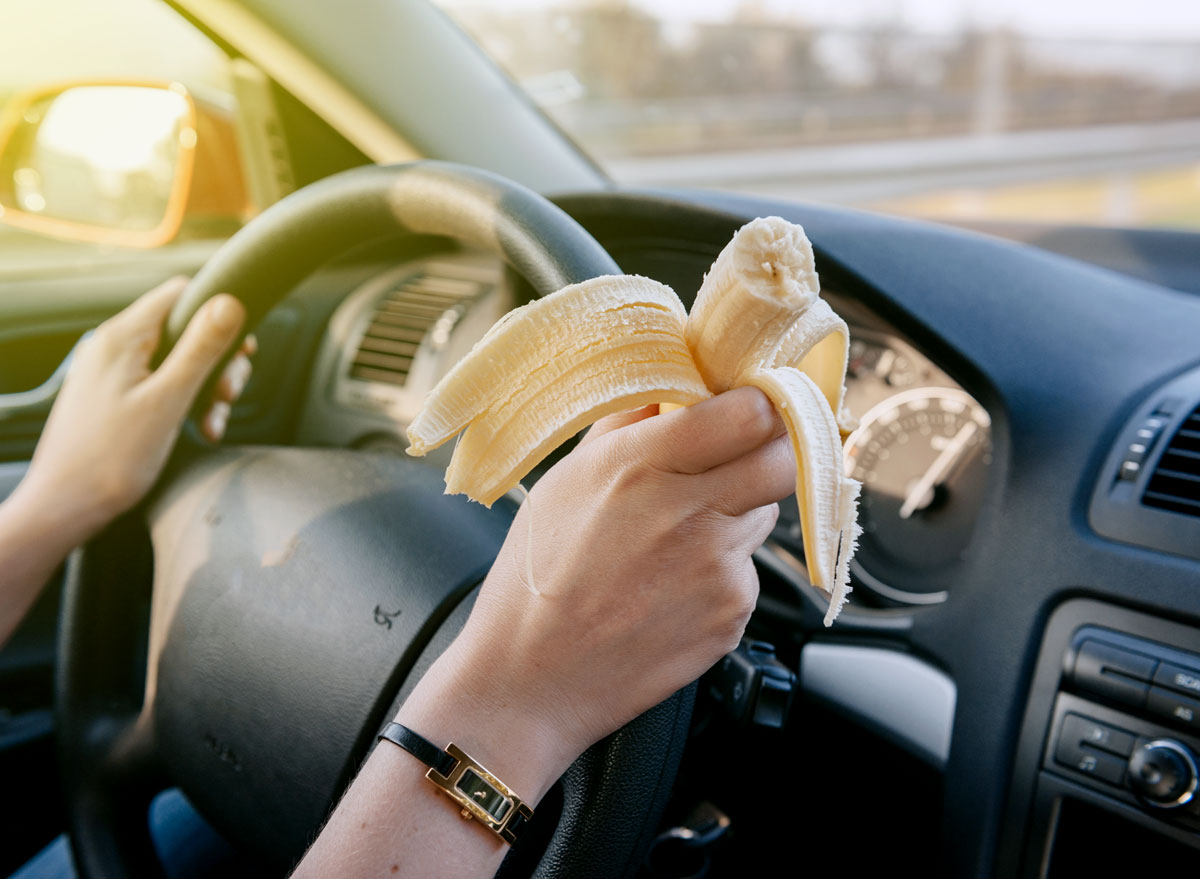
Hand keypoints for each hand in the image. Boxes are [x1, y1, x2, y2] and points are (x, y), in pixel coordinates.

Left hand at [14, 276, 253, 541]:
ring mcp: (112, 371)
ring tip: (212, 421)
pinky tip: (198, 429)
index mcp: (122, 338)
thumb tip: (230, 302)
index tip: (239, 350)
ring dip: (206, 387)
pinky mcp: (114, 396)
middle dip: (217, 361)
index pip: (181, 294)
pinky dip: (185, 402)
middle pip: (185, 329)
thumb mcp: (168, 400)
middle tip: (228, 395)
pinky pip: (161, 383)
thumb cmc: (111, 459)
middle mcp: (113, 347)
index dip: (218, 314)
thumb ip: (200, 349)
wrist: (66, 507)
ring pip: (178, 360)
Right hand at [396, 387, 794, 796]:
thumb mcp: (565, 481)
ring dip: (739, 509)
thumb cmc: (536, 581)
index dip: (755, 405)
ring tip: (680, 534)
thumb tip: (671, 382)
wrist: (532, 680)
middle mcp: (688, 513)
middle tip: (736, 458)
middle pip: (781, 456)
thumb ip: (626, 424)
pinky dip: (723, 569)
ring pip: (765, 512)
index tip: (742, 408)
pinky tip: (673, 583)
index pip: (750, 411)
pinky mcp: (732, 613)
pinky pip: (748, 569)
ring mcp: (717, 567)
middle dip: (768, 450)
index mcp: (641, 466)